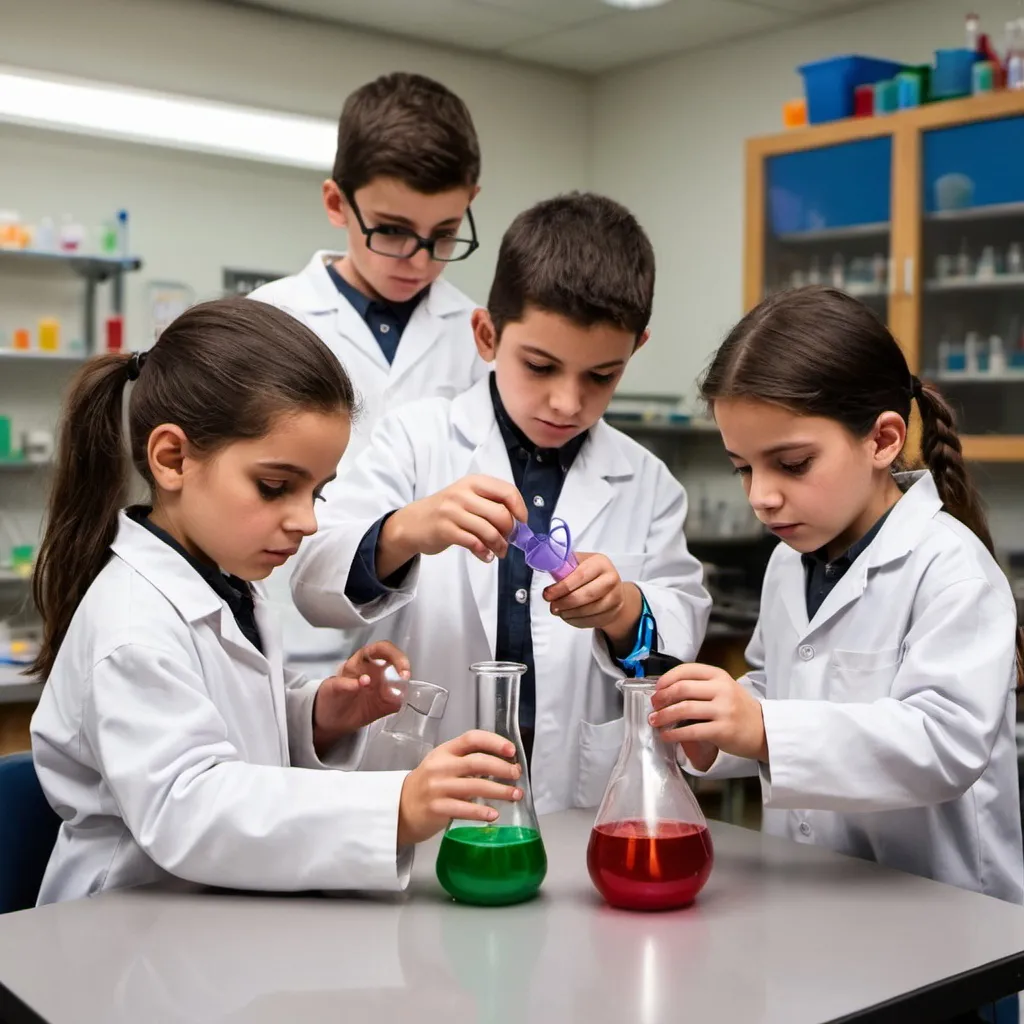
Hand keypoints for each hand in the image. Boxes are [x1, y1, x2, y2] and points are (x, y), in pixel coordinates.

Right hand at [312, 641, 410, 754]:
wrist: (334, 721)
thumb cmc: (358, 708)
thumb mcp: (381, 706)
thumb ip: (393, 700)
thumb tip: (402, 695)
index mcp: (376, 669)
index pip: (391, 654)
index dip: (401, 660)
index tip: (406, 673)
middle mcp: (363, 666)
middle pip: (379, 649)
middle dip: (394, 656)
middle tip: (402, 671)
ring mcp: (348, 674)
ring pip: (360, 659)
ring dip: (371, 666)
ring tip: (379, 677)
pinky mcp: (333, 686)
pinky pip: (341, 681)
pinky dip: (350, 683)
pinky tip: (358, 684)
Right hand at [378, 475, 527, 576]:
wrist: (412, 522)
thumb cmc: (446, 510)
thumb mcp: (467, 497)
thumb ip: (490, 504)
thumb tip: (517, 524)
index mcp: (473, 482)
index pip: (507, 491)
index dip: (520, 509)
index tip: (522, 523)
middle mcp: (463, 494)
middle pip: (501, 514)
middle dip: (510, 532)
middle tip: (509, 540)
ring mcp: (452, 511)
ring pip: (489, 531)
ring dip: (499, 546)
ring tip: (499, 551)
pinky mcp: (445, 530)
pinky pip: (474, 543)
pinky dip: (484, 552)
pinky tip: (486, 556)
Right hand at [397, 730, 523, 845]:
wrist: (400, 807)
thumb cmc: (429, 784)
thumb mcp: (443, 765)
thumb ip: (467, 761)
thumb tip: (504, 764)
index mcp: (445, 751)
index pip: (472, 738)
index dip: (494, 742)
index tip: (511, 750)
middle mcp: (441, 766)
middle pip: (477, 762)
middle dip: (502, 768)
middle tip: (516, 774)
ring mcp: (437, 787)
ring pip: (475, 786)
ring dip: (500, 791)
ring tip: (515, 795)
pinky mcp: (436, 808)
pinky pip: (464, 809)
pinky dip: (481, 812)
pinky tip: (494, 814)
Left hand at [543, 554, 641, 646]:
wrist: (610, 588)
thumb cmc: (589, 575)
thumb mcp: (578, 564)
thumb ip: (564, 567)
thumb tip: (547, 569)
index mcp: (600, 563)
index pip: (580, 575)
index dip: (562, 587)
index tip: (548, 594)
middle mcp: (611, 579)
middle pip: (587, 595)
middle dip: (565, 602)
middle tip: (552, 605)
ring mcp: (615, 597)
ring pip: (590, 610)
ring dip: (569, 613)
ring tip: (558, 611)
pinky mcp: (613, 612)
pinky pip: (592, 620)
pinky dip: (576, 621)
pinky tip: (568, 616)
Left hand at [648, 664, 767, 767]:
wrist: (765, 730)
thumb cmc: (739, 709)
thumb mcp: (724, 689)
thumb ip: (701, 686)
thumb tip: (667, 691)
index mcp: (719, 676)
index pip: (686, 670)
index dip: (667, 678)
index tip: (657, 688)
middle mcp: (722, 690)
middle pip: (682, 688)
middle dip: (662, 697)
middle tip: (653, 705)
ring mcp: (723, 710)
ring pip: (684, 709)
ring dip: (664, 716)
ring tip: (654, 720)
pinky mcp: (723, 730)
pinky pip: (691, 730)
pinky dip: (674, 734)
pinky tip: (666, 736)